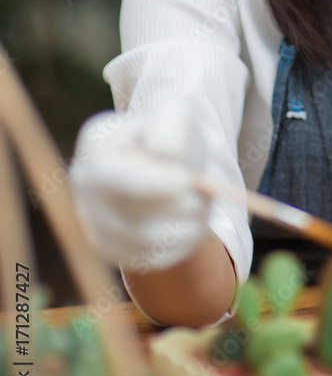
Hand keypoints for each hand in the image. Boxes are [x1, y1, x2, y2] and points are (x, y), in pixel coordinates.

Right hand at [68, 99, 213, 270]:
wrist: (167, 161)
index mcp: (94, 143)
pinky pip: (146, 260)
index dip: (152, 184)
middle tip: (205, 195)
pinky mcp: (108, 248)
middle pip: (130, 217)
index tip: (187, 182)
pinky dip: (179, 247)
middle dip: (179, 207)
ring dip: (186, 228)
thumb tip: (165, 155)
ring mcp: (91, 219)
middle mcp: (83, 184)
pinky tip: (194, 227)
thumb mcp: (177, 115)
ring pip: (142, 243)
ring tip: (203, 207)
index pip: (113, 176)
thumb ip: (172, 126)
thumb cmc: (170, 134)